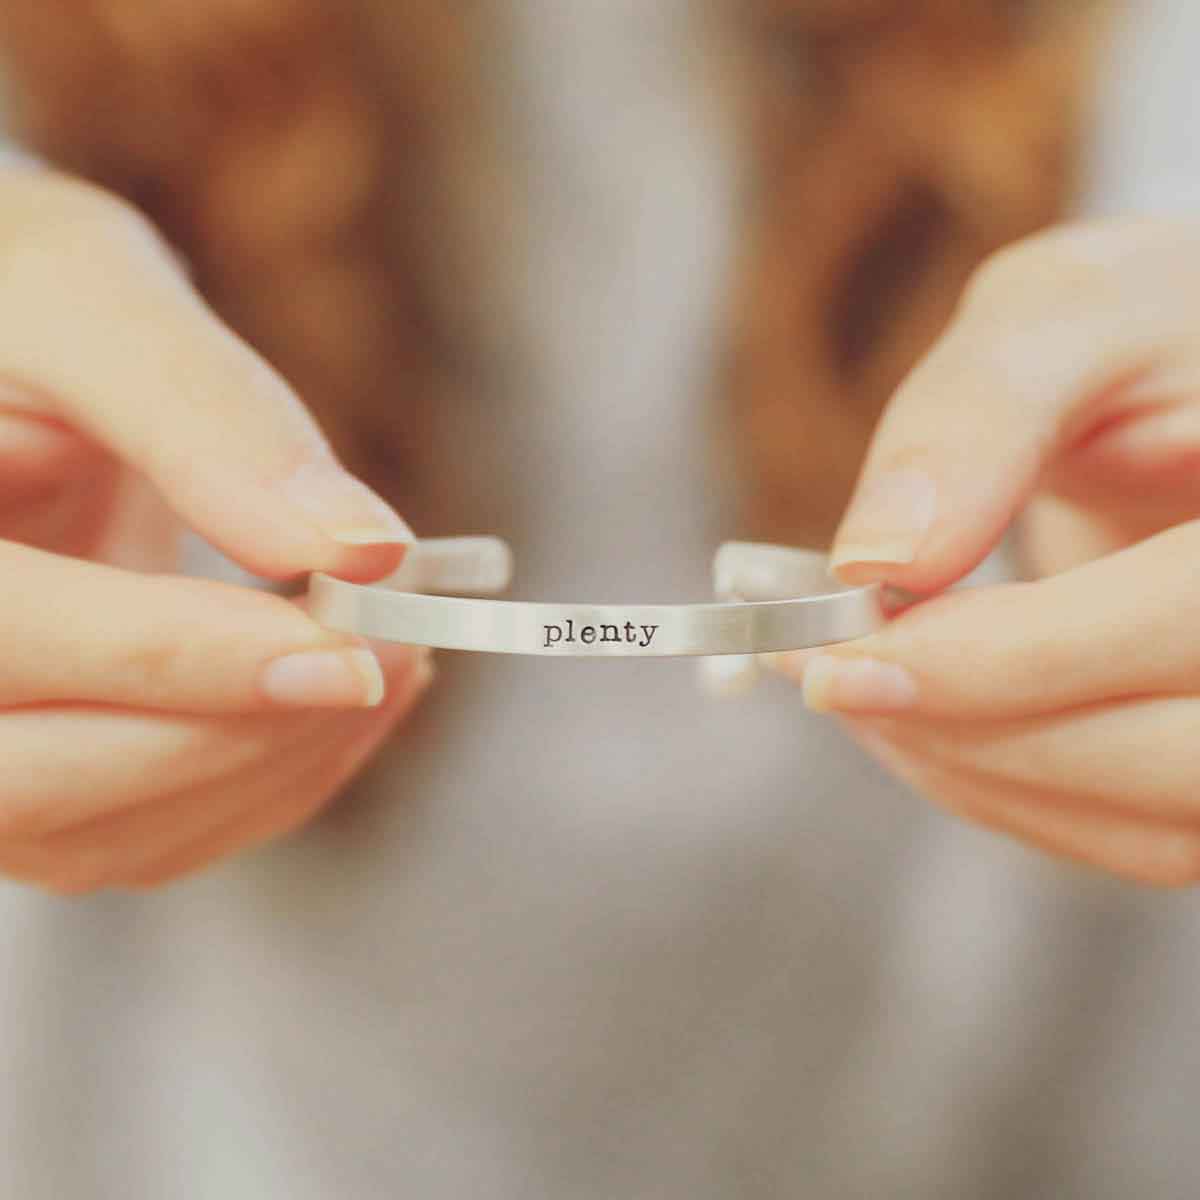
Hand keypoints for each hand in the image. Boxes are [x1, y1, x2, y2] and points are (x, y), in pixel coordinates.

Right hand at [0, 162, 430, 891]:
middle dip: (240, 728)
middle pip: (40, 780)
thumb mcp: (91, 298)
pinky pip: (150, 835)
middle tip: (392, 653)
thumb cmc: (21, 308)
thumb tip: (365, 549)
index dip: (170, 658)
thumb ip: (211, 417)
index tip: (345, 651)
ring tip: (396, 654)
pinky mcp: (35, 779)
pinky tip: (354, 695)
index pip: (1, 638)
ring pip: (105, 834)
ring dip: (277, 763)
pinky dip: (272, 783)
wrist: (4, 372)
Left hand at [776, 219, 1199, 886]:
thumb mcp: (1062, 321)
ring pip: (1150, 825)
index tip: (842, 660)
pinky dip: (998, 788)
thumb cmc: (1137, 341)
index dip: (1014, 660)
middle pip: (1178, 760)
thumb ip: (977, 416)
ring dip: (967, 772)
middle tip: (821, 676)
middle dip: (971, 731)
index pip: (1187, 618)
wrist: (1191, 396)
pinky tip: (912, 714)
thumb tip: (878, 559)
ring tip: (849, 684)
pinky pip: (1128, 832)